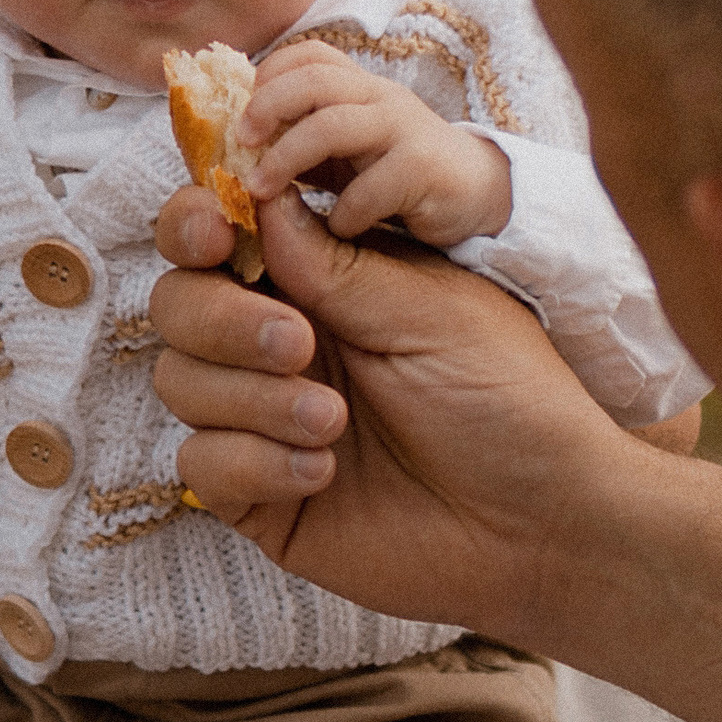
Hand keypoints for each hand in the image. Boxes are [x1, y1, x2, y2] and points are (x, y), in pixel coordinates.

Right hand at [151, 181, 619, 642]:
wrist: (542, 522)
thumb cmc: (506, 400)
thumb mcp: (428, 309)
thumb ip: (334, 261)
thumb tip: (259, 199)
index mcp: (322, 280)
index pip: (221, 234)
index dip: (196, 222)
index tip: (217, 231)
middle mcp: (280, 341)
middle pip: (179, 303)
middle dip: (221, 317)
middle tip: (299, 344)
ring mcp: (263, 418)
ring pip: (179, 380)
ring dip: (250, 396)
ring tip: (333, 422)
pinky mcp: (259, 494)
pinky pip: (200, 463)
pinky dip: (252, 461)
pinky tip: (323, 472)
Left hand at [239, 41, 514, 246]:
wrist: (474, 194)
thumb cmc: (393, 172)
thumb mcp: (340, 152)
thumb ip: (295, 141)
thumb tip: (230, 150)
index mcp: (357, 88)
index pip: (309, 55)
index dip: (268, 76)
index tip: (240, 117)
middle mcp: (379, 97)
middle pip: (314, 78)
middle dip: (266, 108)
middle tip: (239, 145)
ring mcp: (404, 128)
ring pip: (334, 125)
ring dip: (287, 158)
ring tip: (262, 192)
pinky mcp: (424, 169)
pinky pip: (373, 186)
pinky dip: (344, 212)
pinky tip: (339, 229)